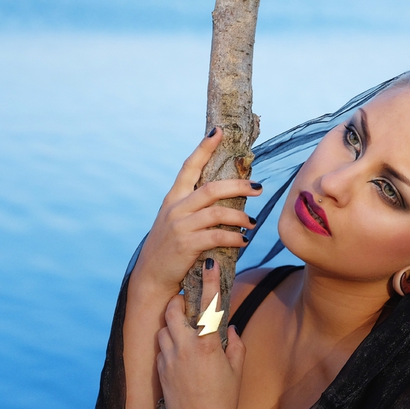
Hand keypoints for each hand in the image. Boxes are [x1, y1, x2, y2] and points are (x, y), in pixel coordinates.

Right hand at [131, 128, 261, 299]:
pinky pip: (217, 236)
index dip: (204, 147)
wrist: (151, 276)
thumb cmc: (169, 250)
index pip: (189, 166)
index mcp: (173, 198)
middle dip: (238, 185)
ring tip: (253, 223)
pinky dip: (234, 237)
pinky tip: (244, 241)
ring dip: (240, 216)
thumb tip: (222, 197)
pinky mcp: (187, 245)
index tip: (218, 131)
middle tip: (258, 187)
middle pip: (211, 188)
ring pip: (217, 212)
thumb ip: (193, 208)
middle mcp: (176, 208)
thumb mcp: (176, 222)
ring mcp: (180, 226)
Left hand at [157, 259, 245, 408]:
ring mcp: (168, 359)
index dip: (209, 281)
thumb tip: (231, 329)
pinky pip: (161, 348)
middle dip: (178, 302)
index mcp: (207, 344)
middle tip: (186, 302)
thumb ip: (235, 344)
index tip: (208, 262)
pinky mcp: (159, 371)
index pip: (208, 304)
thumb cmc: (225, 400)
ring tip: (184, 331)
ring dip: (172, 324)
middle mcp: (184, 347)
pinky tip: (180, 355)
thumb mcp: (236, 370)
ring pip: (163, 329)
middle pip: (173, 310)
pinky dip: (169, 345)